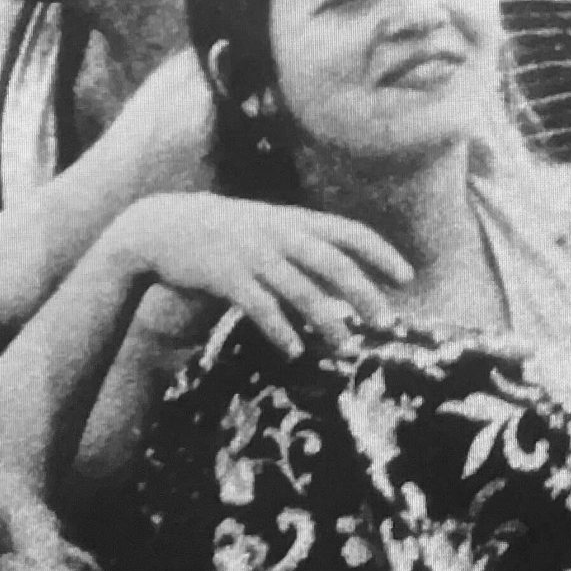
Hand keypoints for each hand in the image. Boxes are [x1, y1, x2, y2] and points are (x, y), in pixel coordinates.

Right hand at [103, 193, 412, 359]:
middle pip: (334, 265)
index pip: (350, 232)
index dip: (381, 253)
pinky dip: (280, 329)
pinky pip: (260, 306)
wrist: (162, 224)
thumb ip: (307, 244)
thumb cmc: (228, 231)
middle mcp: (279, 234)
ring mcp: (253, 254)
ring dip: (328, 321)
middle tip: (388, 323)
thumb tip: (348, 278)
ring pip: (301, 290)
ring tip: (348, 348)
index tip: (407, 277)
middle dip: (365, 294)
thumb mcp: (271, 226)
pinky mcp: (225, 276)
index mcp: (296, 220)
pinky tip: (295, 350)